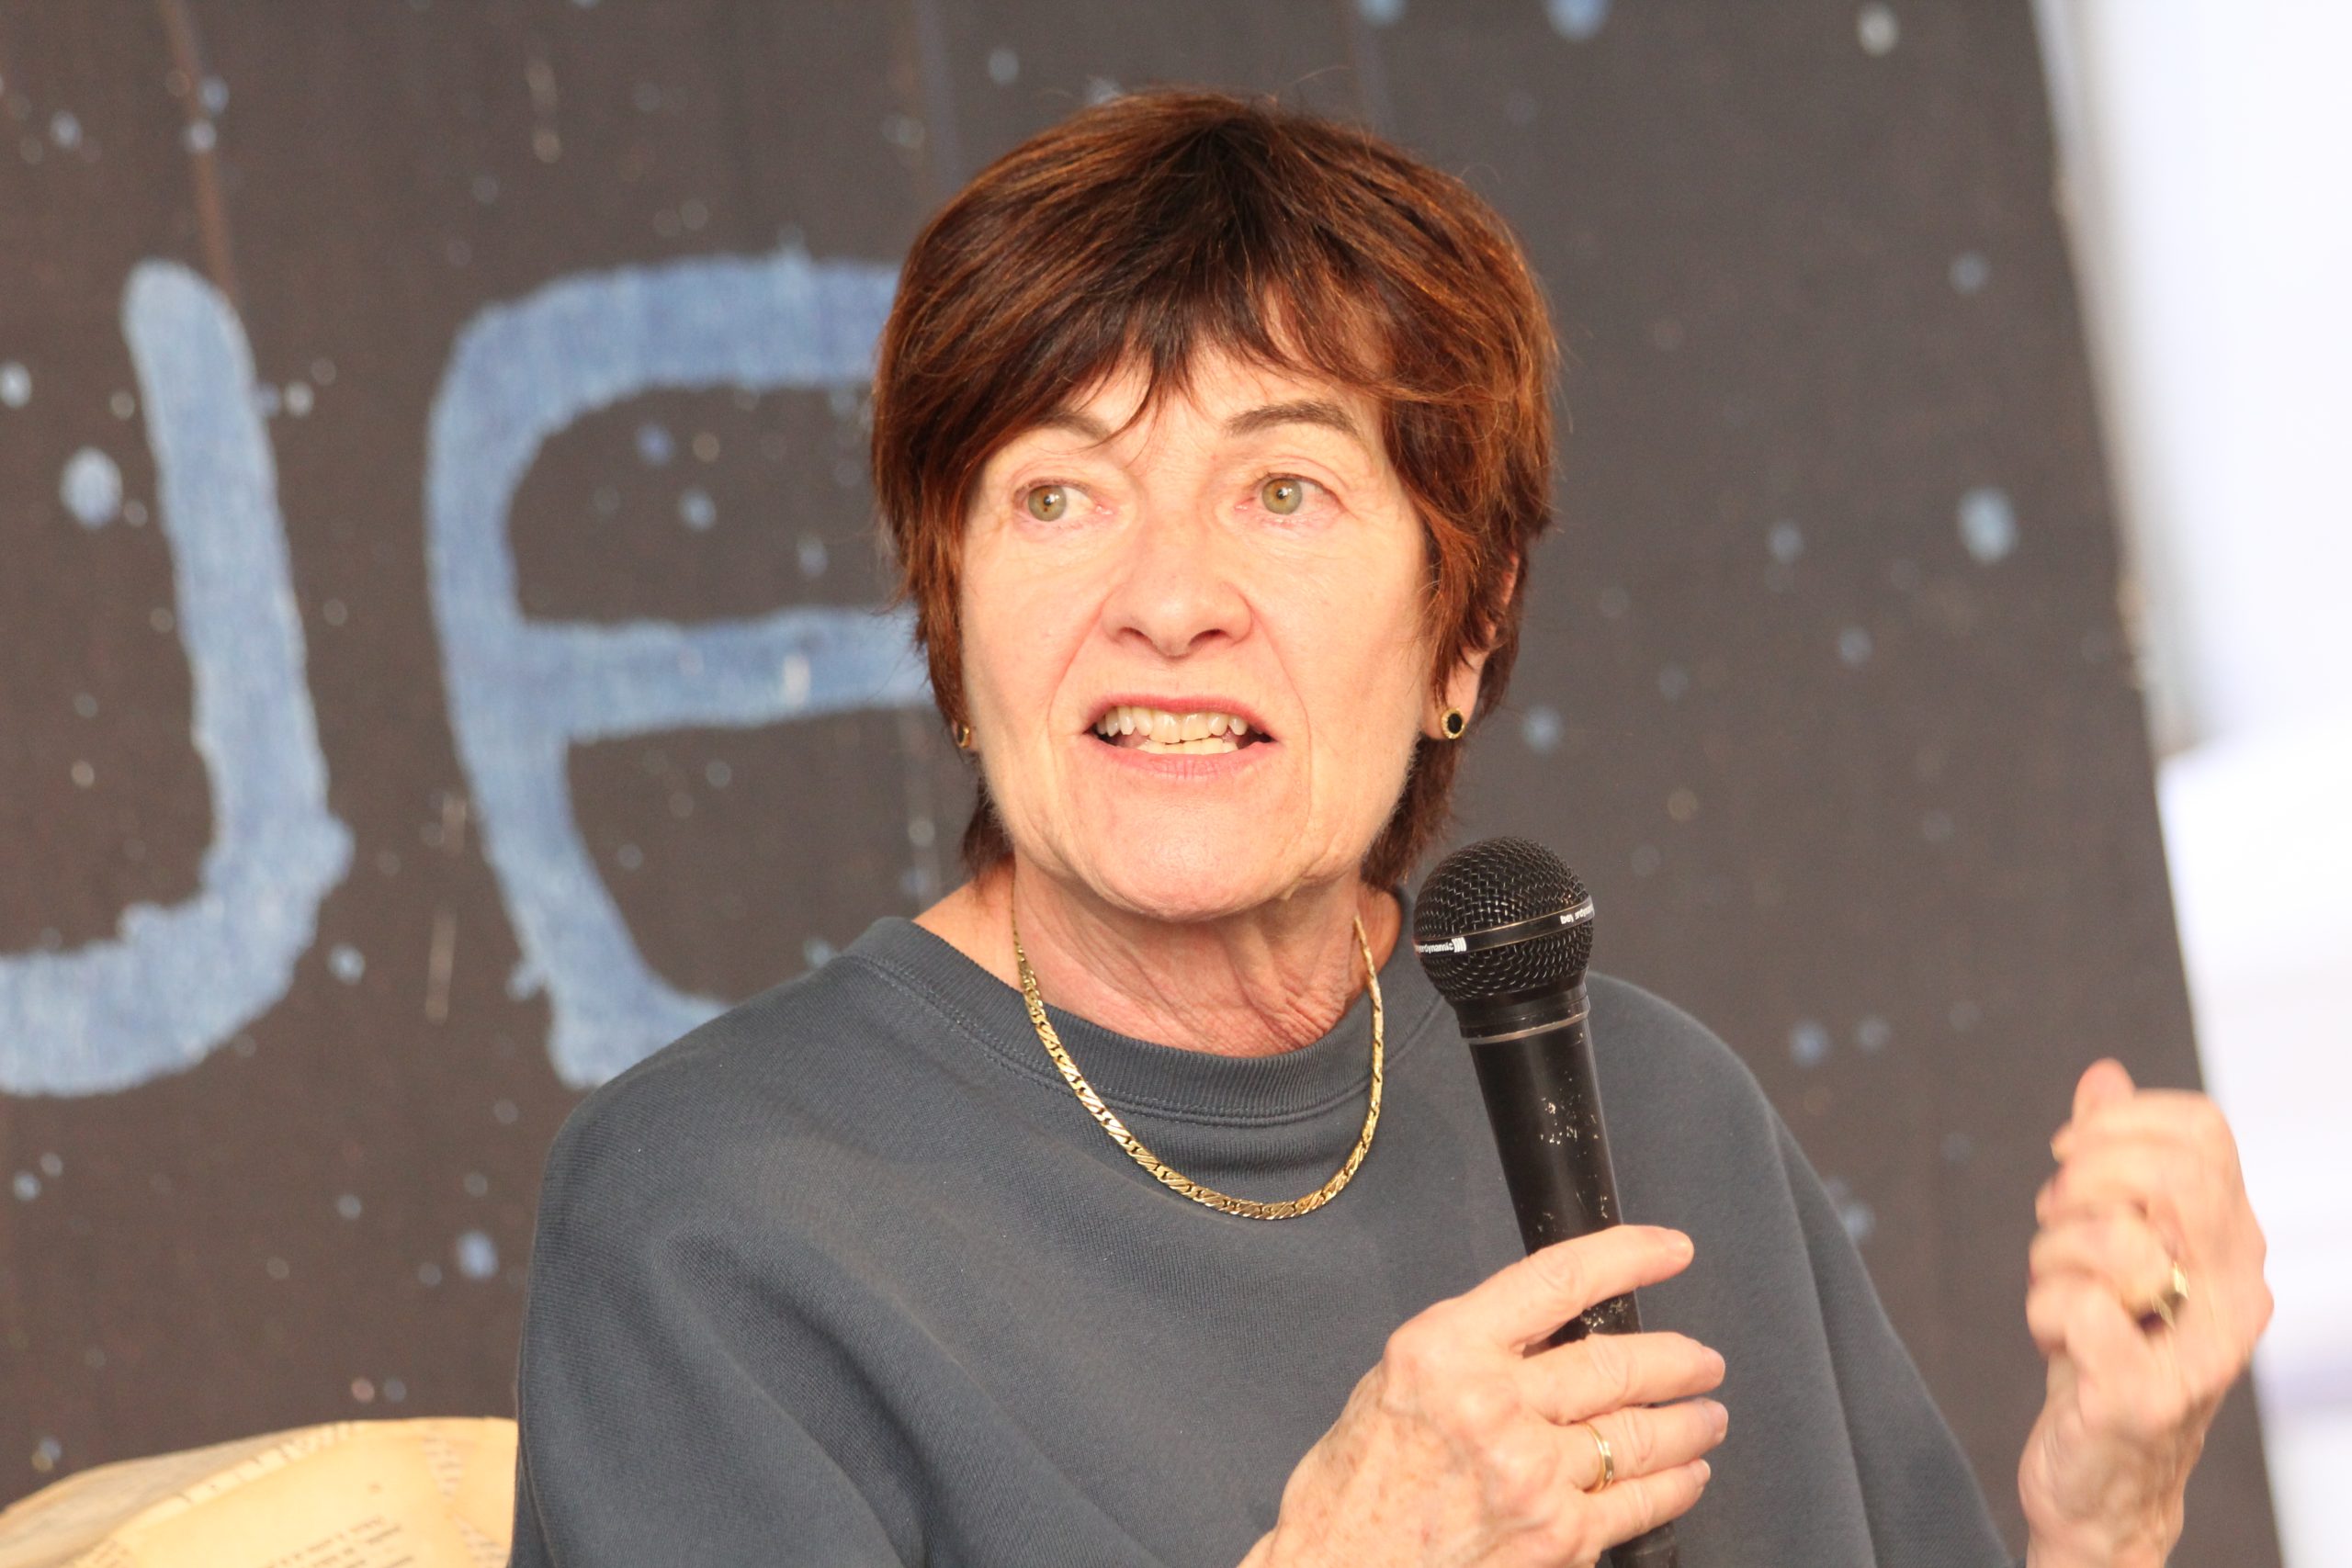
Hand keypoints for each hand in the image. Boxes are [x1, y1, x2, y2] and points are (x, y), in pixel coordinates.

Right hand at [1241, 1225, 1725, 1567]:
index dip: (1628, 1258)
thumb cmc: (1356, 1484)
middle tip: (1703, 1360)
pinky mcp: (1557, 1539)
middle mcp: (1494, 1405)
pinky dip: (1675, 1484)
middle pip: (1618, 1362)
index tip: (1669, 1251)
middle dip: (1679, 1358)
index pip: (1558, 1281)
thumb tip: (1552, 1332)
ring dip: (1689, 1421)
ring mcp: (1532, 1475)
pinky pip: (1639, 1501)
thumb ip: (1475, 1349)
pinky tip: (1686, 1474)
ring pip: (1641, 1433)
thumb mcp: (1399, 1380)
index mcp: (1446, 1348)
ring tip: (1708, 1415)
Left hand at [2019, 1059, 2271, 1566]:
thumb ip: (2112, 1157)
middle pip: (2167, 1173)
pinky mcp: (2150, 1395)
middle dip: (2082, 1182)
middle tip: (2057, 1221)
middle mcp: (2240, 1288)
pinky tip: (2059, 1343)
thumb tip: (2105, 1074)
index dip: (2118, 1125)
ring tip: (2061, 1295)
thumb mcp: (2104, 1237)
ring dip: (2051, 1257)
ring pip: (2110, 1238)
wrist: (2102, 1470)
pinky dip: (2043, 1312)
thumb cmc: (2105, 1344)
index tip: (2071, 1155)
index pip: (2202, 1129)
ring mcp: (2205, 1346)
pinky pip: (2074, 1308)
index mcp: (2234, 1238)